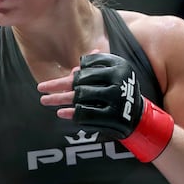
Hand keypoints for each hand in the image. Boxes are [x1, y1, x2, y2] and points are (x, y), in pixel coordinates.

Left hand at [39, 52, 174, 161]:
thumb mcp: (114, 76)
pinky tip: (60, 112)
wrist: (141, 118)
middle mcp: (117, 81)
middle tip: (41, 89)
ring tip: (45, 100)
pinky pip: (87, 114)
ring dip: (60, 99)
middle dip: (58, 87)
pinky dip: (72, 113)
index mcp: (118, 66)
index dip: (68, 75)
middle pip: (80, 82)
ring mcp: (116, 99)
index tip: (54, 80)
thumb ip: (96, 69)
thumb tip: (77, 65)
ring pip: (80, 98)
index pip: (86, 68)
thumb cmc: (121, 93)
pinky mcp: (114, 117)